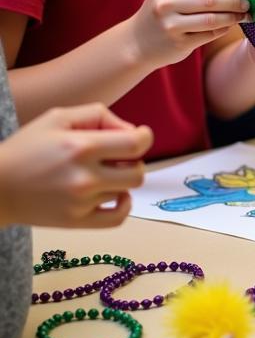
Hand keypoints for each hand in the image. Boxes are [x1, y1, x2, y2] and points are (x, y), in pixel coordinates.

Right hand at [0, 104, 151, 228]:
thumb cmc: (26, 148)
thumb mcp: (57, 117)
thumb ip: (98, 115)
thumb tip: (130, 129)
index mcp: (82, 147)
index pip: (136, 144)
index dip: (144, 137)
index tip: (139, 136)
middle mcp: (85, 176)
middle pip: (137, 172)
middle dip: (132, 161)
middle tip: (115, 157)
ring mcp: (81, 202)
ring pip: (126, 190)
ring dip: (120, 180)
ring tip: (100, 173)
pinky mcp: (76, 221)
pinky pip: (118, 218)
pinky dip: (124, 206)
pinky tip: (115, 195)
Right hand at [129, 0, 249, 68]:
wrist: (137, 42)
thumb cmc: (163, 12)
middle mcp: (166, 2)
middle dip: (234, 1)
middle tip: (246, 3)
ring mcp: (171, 24)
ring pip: (212, 19)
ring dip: (232, 17)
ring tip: (243, 15)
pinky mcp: (178, 42)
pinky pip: (209, 34)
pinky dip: (223, 29)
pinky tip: (229, 26)